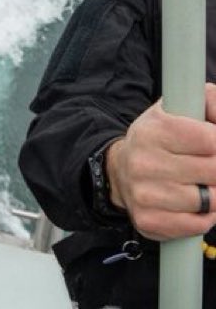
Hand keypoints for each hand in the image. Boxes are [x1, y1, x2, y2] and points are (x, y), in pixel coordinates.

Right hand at [106, 84, 215, 239]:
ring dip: (214, 194)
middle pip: (214, 171)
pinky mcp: (149, 220)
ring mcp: (145, 194)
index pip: (210, 140)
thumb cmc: (159, 139)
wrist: (120, 170)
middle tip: (208, 166)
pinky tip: (193, 204)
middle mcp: (144, 161)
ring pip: (211, 201)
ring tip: (201, 183)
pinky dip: (205, 216)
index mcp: (153, 130)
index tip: (212, 145)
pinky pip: (199, 224)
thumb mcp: (176, 109)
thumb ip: (209, 102)